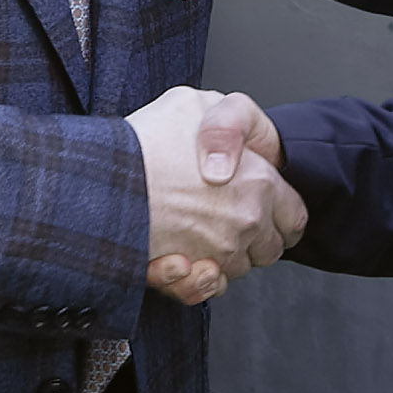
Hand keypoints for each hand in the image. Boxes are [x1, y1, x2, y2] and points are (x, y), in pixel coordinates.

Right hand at [126, 87, 303, 305]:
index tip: (261, 207)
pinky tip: (179, 258)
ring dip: (220, 257)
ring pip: (236, 270)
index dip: (278, 211)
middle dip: (252, 239)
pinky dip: (196, 280)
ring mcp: (219, 253)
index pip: (293, 215)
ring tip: (191, 233)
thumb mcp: (193, 103)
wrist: (99, 181)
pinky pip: (207, 289)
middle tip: (222, 219)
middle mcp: (247, 222)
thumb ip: (228, 120)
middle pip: (269, 249)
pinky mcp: (190, 277)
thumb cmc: (144, 141)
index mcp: (260, 182)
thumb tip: (232, 148)